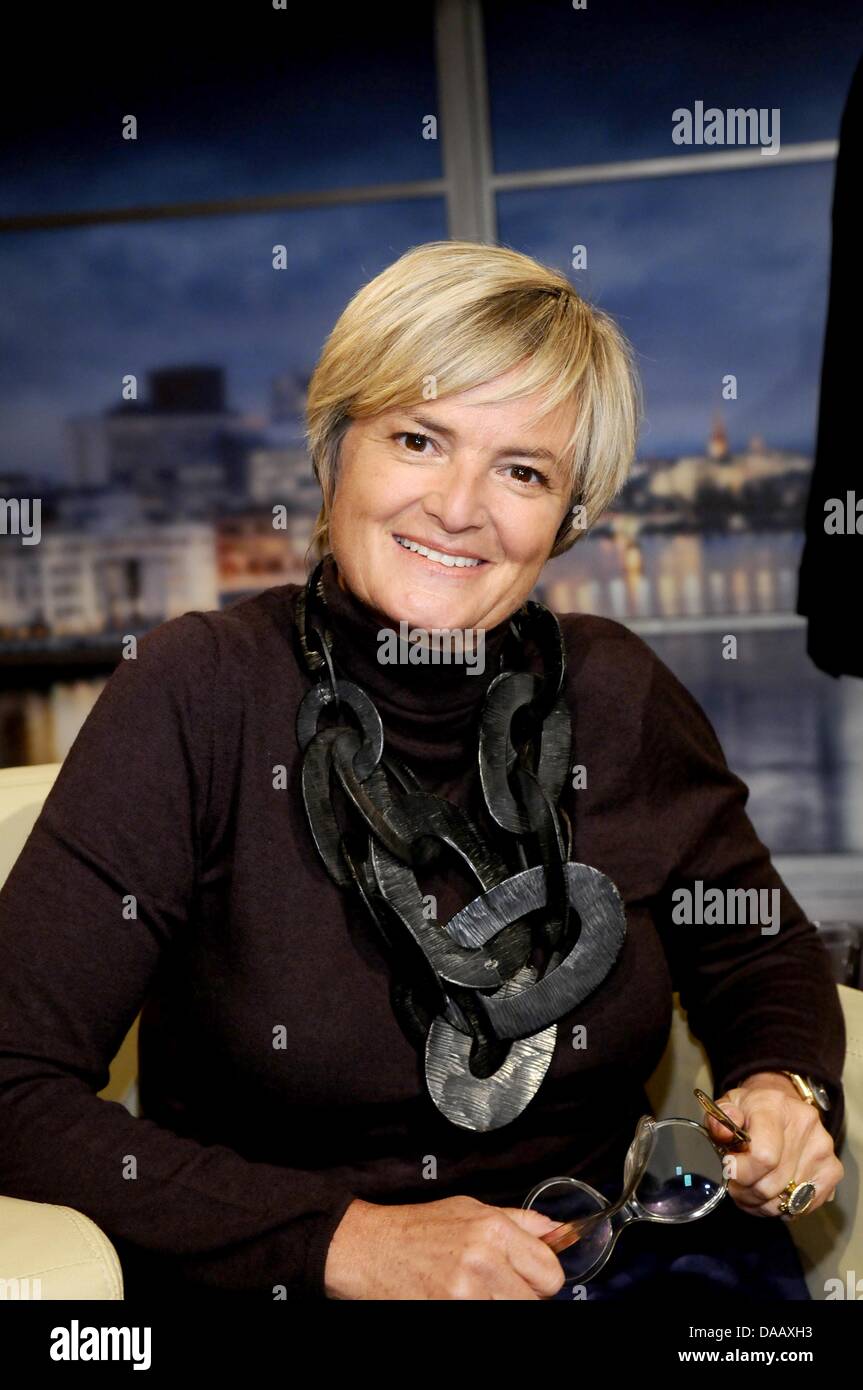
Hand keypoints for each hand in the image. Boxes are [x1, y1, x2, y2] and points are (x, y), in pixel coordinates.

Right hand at [324, 1194, 567, 1299]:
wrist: (369, 1248)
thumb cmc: (418, 1228)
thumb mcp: (471, 1209)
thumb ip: (519, 1222)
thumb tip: (559, 1232)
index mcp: (494, 1231)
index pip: (550, 1273)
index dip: (541, 1279)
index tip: (526, 1279)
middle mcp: (484, 1262)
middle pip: (535, 1301)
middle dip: (521, 1296)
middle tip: (496, 1287)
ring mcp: (466, 1295)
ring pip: (513, 1312)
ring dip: (500, 1305)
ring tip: (477, 1293)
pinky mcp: (448, 1313)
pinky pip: (484, 1319)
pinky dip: (479, 1310)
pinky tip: (461, 1300)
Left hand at [704, 1071, 843, 1218]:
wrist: (781, 1105)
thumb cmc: (750, 1110)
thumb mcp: (728, 1107)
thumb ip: (719, 1119)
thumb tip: (721, 1131)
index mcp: (774, 1106)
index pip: (764, 1157)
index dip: (742, 1173)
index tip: (730, 1170)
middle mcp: (805, 1125)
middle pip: (772, 1184)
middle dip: (747, 1192)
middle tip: (736, 1185)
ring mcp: (823, 1148)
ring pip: (787, 1201)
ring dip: (763, 1204)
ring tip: (751, 1190)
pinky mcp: (833, 1169)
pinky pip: (804, 1205)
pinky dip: (785, 1208)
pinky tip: (772, 1194)